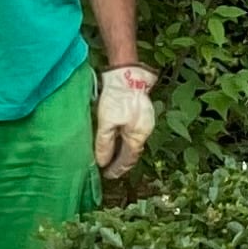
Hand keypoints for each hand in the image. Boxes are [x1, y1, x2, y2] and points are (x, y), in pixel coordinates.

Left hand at [93, 65, 156, 179]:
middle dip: (121, 161)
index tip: (107, 175)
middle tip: (109, 168)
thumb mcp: (106, 123)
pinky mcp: (141, 112)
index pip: (128, 159)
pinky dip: (124, 139)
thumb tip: (102, 162)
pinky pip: (133, 132)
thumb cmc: (117, 98)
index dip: (117, 168)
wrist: (126, 74)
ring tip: (111, 156)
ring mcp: (144, 121)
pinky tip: (116, 138)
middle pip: (132, 151)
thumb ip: (104, 144)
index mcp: (138, 135)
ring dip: (122, 150)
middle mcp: (144, 130)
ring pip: (133, 141)